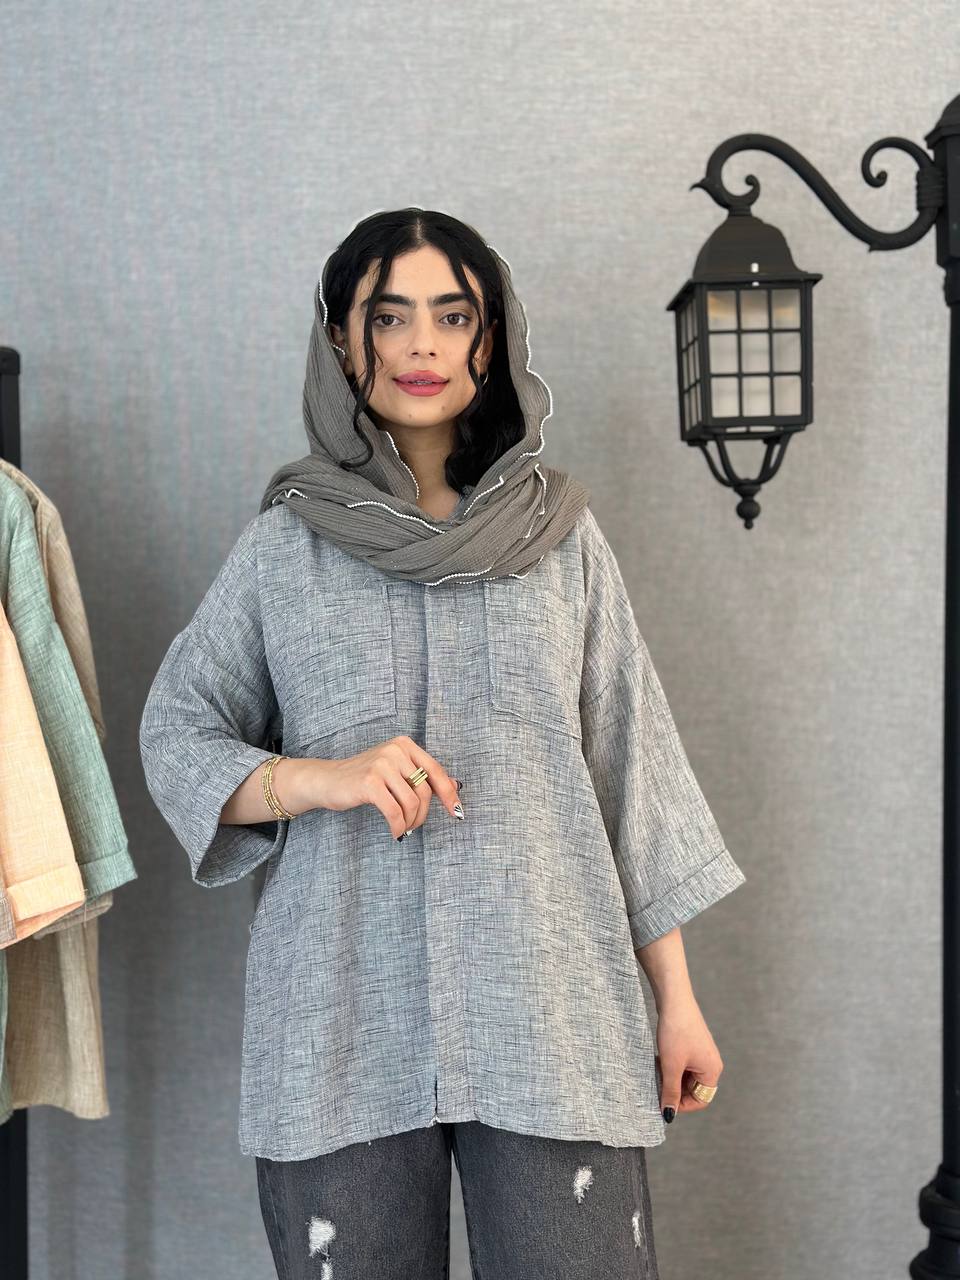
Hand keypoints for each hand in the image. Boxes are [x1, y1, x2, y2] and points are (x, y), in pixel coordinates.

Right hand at [314, 735, 461, 839]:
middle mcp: (394, 750)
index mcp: (404, 744)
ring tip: (403, 828)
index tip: (456, 812)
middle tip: (415, 826)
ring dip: (410, 822)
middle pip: (424, 790)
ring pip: (411, 803)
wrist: (328, 780)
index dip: (449, 793)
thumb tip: (456, 785)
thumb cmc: (365, 778)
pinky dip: (398, 826)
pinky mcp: (369, 783)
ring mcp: (381, 765)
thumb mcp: (395, 770)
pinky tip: (395, 832)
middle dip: (423, 814)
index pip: (436, 770)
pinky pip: (395, 812)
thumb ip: (423, 775)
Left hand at [654, 992, 722, 1119]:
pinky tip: (659, 1060)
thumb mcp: (671, 1065)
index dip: (682, 1106)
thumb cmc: (676, 1031)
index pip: (701, 1100)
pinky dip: (672, 1067)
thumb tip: (669, 1115)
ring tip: (657, 1071)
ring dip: (671, 1078)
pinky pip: (684, 1064)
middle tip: (657, 1085)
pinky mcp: (693, 1045)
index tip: (663, 1103)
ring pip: (686, 1077)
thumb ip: (670, 1092)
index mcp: (712, 1071)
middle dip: (675, 1090)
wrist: (674, 999)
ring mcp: (702, 1053)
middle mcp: (711, 1063)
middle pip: (694, 1089)